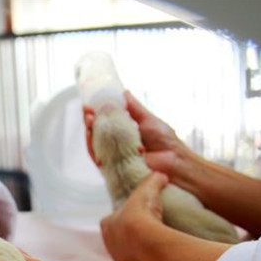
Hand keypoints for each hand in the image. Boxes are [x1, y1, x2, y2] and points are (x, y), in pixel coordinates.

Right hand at [84, 93, 199, 194]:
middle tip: (86, 110)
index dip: (95, 114)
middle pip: (96, 134)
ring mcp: (114, 157)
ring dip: (88, 132)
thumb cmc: (165, 141)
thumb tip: (124, 92)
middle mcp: (117, 146)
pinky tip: (90, 134)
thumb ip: (134, 108)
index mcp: (124, 134)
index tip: (89, 105)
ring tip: (88, 118)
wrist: (173, 160)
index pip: (105, 123)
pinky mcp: (113, 168)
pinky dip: (92, 146)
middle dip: (89, 121)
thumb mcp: (147, 119)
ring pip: (94, 145)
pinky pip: (98, 158)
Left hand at [100, 172, 167, 260]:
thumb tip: (161, 174)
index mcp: (107, 225)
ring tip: (153, 246)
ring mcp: (119, 260)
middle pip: (117, 240)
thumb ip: (153, 180)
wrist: (147, 241)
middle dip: (127, 237)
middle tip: (146, 232)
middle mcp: (109, 244)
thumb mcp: (148, 190)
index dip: (122, 218)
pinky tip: (158, 258)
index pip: (110, 220)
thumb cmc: (142, 213)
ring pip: (127, 255)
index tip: (135, 216)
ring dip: (137, 252)